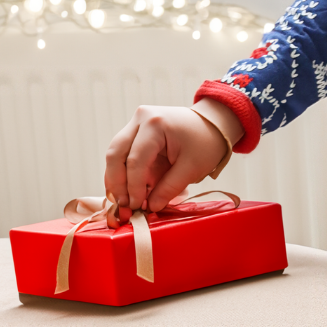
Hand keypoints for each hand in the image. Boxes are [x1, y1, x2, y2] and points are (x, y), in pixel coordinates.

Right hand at [102, 101, 237, 218]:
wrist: (212, 124)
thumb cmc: (206, 142)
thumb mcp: (193, 167)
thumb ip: (169, 188)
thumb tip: (150, 207)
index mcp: (156, 124)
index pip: (135, 159)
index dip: (134, 186)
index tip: (136, 206)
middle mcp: (140, 119)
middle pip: (115, 154)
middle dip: (117, 183)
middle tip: (124, 205)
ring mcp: (135, 124)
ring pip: (114, 154)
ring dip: (116, 180)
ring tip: (123, 202)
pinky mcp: (135, 132)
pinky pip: (121, 154)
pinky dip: (122, 174)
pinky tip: (126, 192)